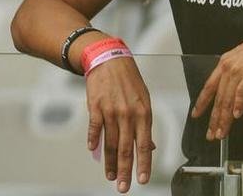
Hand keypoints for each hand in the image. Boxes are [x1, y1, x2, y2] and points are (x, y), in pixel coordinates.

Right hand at [85, 56, 153, 192]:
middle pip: (126, 148)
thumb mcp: (144, 100)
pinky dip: (94, 140)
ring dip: (110, 162)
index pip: (144, 145)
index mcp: (144, 114)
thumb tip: (150, 147)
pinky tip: (93, 151)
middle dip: (126, 170)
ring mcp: (111, 111)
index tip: (142, 180)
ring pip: (110, 142)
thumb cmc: (129, 81)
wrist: (109, 59)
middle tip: (124, 187)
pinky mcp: (95, 106)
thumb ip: (145, 124)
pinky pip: (95, 127)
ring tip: (111, 176)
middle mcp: (128, 114)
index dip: (143, 164)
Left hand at [191, 23, 242, 140]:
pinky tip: (237, 116)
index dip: (201, 102)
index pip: (208, 87)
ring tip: (222, 133)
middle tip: (211, 135)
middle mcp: (227, 67)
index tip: (196, 115)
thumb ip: (236, 72)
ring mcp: (239, 70)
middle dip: (213, 118)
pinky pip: (242, 92)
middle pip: (217, 98)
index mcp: (224, 63)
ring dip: (224, 118)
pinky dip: (239, 104)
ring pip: (227, 98)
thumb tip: (232, 88)